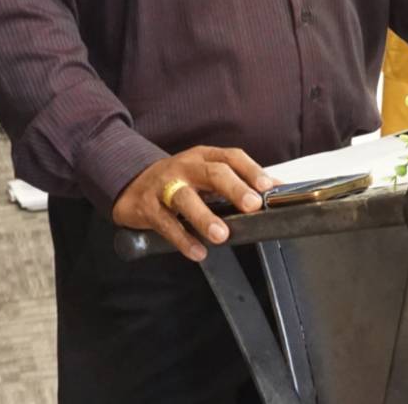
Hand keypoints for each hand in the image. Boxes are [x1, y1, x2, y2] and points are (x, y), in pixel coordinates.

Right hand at [110, 147, 276, 261]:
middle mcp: (185, 166)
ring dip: (205, 217)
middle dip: (234, 188)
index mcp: (203, 157)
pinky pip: (166, 222)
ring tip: (222, 235)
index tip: (268, 186)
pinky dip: (182, 239)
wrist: (131, 184)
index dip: (251, 170)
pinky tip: (197, 251)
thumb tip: (276, 188)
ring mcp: (164, 185)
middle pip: (212, 173)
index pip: (231, 157)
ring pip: (185, 197)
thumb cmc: (178, 180)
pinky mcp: (147, 206)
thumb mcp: (205, 174)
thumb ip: (236, 180)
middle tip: (252, 205)